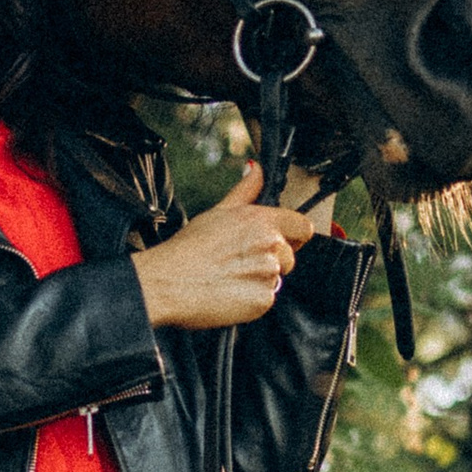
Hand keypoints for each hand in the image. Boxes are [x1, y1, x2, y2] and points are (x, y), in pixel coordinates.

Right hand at [132, 164, 301, 331]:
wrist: (168, 282)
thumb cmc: (188, 249)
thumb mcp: (218, 211)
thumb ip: (245, 191)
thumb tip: (256, 170)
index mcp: (263, 220)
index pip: (303, 227)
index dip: (293, 235)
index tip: (279, 242)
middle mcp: (271, 245)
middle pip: (290, 256)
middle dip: (271, 261)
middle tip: (239, 264)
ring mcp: (269, 274)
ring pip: (276, 279)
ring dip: (259, 281)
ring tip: (230, 279)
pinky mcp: (263, 301)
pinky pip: (266, 301)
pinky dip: (250, 301)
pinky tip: (228, 293)